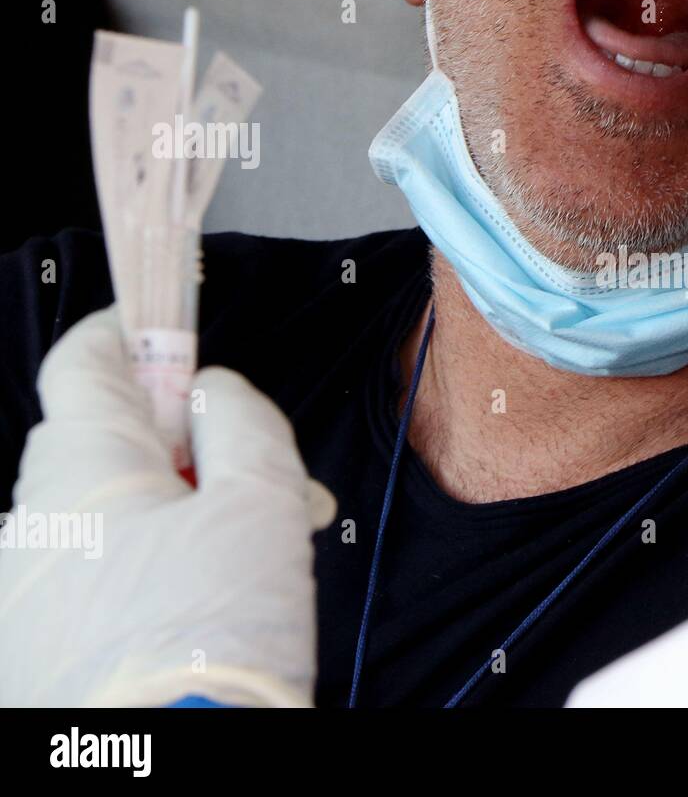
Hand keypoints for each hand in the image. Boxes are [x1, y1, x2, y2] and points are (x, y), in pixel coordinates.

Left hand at [0, 307, 335, 706]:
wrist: (162, 769)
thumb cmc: (213, 638)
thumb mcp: (262, 504)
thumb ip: (243, 424)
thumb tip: (215, 392)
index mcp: (81, 470)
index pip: (83, 361)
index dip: (134, 333)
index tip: (175, 334)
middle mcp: (32, 520)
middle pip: (108, 439)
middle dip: (189, 444)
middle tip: (263, 475)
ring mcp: (24, 586)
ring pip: (108, 511)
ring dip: (180, 509)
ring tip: (258, 551)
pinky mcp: (32, 639)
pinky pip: (91, 570)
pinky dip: (149, 564)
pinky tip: (209, 599)